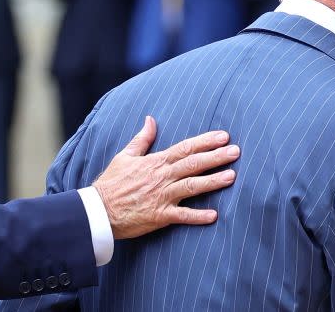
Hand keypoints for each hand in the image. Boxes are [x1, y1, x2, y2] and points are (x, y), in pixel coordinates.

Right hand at [93, 116, 238, 239]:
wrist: (99, 210)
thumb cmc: (112, 182)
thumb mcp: (125, 155)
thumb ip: (142, 138)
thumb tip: (150, 119)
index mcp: (155, 162)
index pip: (185, 148)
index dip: (205, 142)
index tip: (223, 136)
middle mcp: (162, 177)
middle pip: (193, 164)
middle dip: (216, 157)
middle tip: (236, 152)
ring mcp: (162, 196)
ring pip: (192, 186)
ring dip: (213, 181)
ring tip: (232, 176)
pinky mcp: (160, 216)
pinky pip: (182, 216)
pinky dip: (198, 216)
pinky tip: (214, 215)